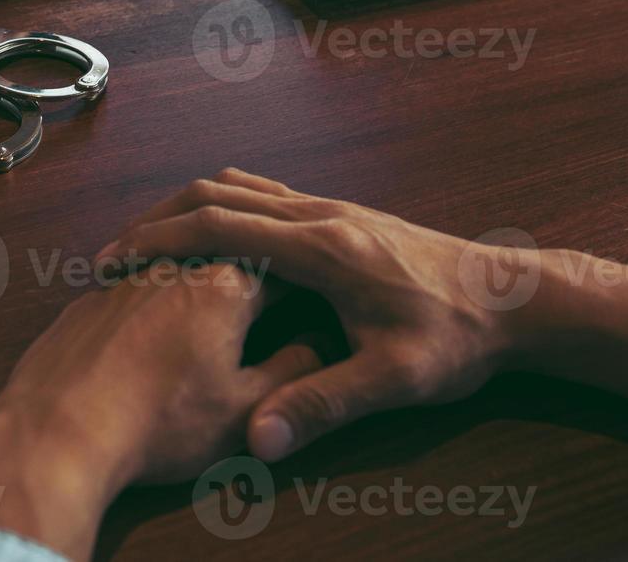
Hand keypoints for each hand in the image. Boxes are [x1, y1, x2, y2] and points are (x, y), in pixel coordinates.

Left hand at [0, 261, 317, 559]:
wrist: (59, 430)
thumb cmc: (157, 425)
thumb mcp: (242, 412)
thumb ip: (289, 374)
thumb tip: (315, 348)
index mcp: (224, 286)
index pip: (280, 267)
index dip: (303, 283)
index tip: (315, 297)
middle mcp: (174, 267)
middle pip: (225, 252)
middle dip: (250, 271)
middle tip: (268, 297)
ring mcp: (125, 280)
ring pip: (174, 262)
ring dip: (197, 277)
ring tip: (215, 310)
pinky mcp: (87, 300)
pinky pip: (131, 285)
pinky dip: (152, 300)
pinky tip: (152, 330)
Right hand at [94, 169, 522, 463]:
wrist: (514, 298)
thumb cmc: (456, 337)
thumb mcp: (393, 379)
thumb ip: (323, 404)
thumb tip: (260, 441)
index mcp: (322, 246)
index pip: (218, 226)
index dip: (158, 241)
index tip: (113, 260)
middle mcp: (320, 214)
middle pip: (217, 194)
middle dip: (157, 221)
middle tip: (113, 255)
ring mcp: (331, 207)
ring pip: (239, 186)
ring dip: (187, 209)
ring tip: (148, 247)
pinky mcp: (341, 214)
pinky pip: (264, 195)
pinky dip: (222, 208)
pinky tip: (212, 243)